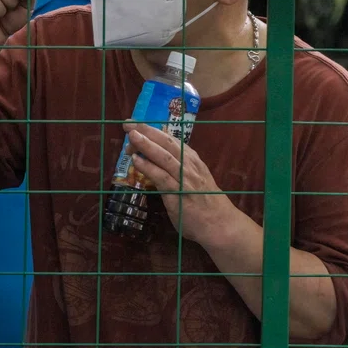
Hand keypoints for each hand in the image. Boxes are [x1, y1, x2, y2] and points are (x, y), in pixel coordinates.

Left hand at [124, 121, 235, 246]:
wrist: (220, 224)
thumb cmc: (205, 200)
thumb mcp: (194, 175)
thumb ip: (179, 162)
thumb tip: (159, 146)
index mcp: (192, 159)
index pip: (170, 139)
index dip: (152, 129)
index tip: (135, 124)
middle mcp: (189, 164)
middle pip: (167, 143)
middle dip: (146, 131)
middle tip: (128, 125)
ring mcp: (185, 179)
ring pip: (164, 157)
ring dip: (147, 145)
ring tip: (131, 137)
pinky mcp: (179, 194)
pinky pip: (162, 177)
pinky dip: (148, 167)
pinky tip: (136, 161)